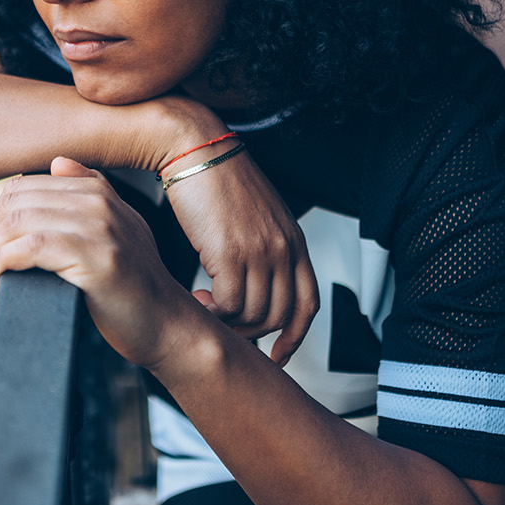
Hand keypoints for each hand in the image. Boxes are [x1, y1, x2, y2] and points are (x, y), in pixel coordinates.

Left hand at [0, 157, 202, 368]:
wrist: (166, 324)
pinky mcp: (94, 257)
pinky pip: (30, 247)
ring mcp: (99, 227)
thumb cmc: (135, 286)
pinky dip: (2, 262)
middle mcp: (99, 201)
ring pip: (19, 221)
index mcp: (98, 191)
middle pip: (16, 201)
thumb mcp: (120, 228)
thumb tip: (58, 163)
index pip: (23, 187)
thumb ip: (92, 193)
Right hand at [163, 147, 318, 365]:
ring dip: (227, 322)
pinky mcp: (229, 253)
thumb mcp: (259, 216)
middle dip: (252, 332)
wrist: (196, 150)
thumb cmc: (219, 180)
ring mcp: (259, 252)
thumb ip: (266, 248)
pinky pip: (227, 305)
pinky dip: (212, 312)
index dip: (296, 336)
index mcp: (294, 241)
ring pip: (253, 315)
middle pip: (280, 315)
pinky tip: (197, 297)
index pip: (308, 303)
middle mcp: (282, 248)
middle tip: (226, 327)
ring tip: (206, 306)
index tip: (279, 354)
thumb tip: (256, 284)